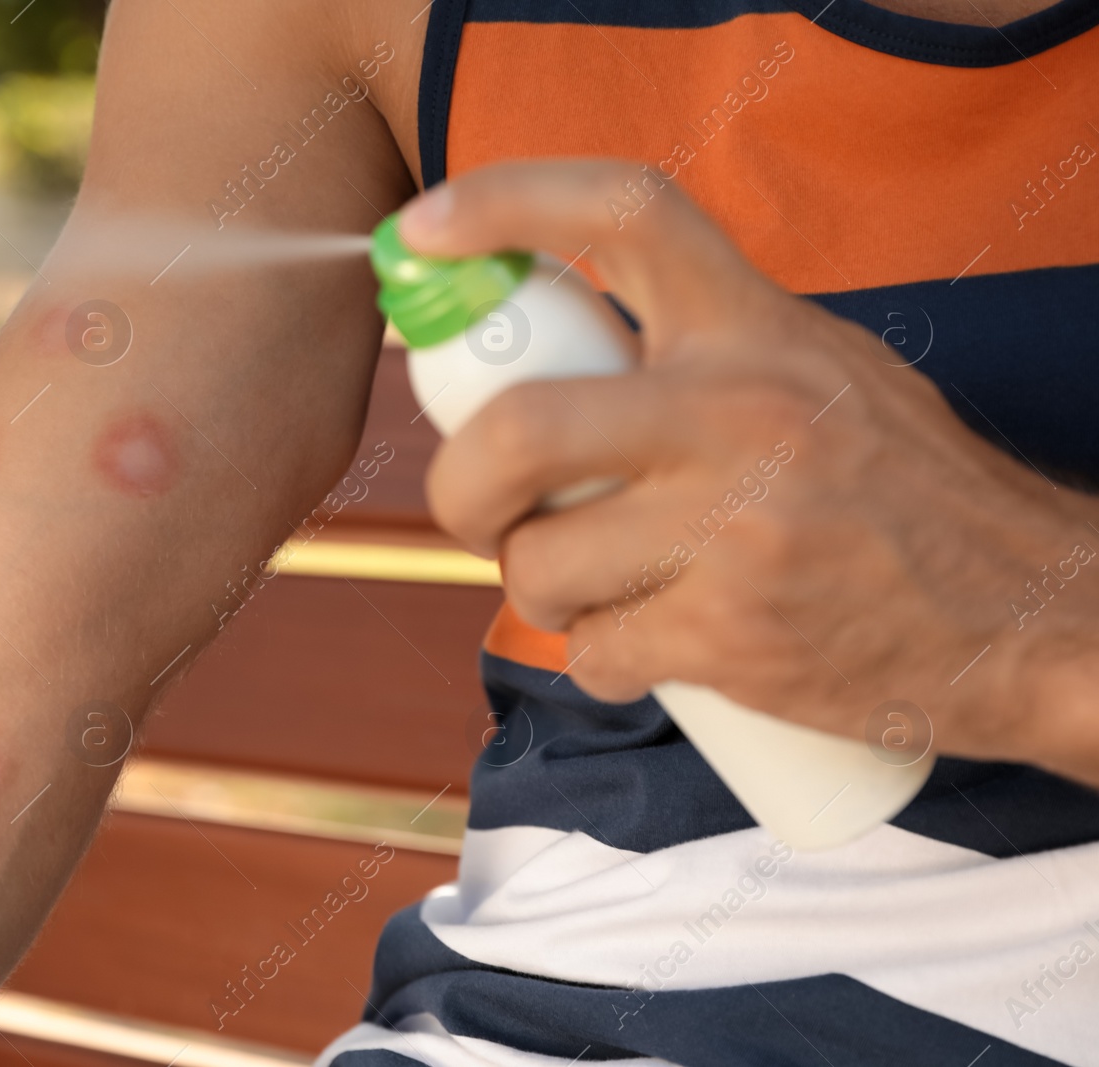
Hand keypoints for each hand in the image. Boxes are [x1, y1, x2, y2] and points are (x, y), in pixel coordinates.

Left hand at [399, 159, 1098, 782]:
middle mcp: (745, 413)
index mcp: (761, 329)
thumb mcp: (819, 370)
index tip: (423, 232)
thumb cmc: (904, 489)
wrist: (1030, 614)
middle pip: (521, 427)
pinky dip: (599, 661)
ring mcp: (738, 529)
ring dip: (539, 590)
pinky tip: (653, 646)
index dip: (504, 204)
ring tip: (600, 588)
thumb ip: (704, 350)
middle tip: (473, 507)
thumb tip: (556, 355)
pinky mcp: (734, 637)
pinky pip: (592, 654)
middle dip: (458, 485)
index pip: (623, 216)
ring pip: (541, 564)